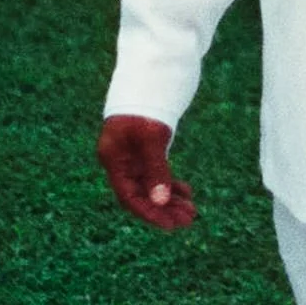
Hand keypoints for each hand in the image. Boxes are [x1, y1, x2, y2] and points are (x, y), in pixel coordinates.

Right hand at [98, 113, 196, 230]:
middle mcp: (120, 161)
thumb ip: (156, 170)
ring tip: (192, 212)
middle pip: (141, 195)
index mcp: (113, 159)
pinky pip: (156, 175)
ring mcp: (132, 156)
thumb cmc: (145, 106)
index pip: (129, 197)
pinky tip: (187, 193)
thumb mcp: (152, 138)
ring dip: (170, 200)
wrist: (149, 78)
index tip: (170, 225)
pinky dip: (170, 185)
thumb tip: (160, 201)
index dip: (149, 213)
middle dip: (164, 209)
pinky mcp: (144, 150)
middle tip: (188, 220)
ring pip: (151, 187)